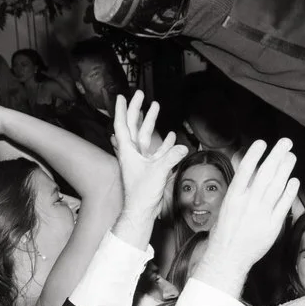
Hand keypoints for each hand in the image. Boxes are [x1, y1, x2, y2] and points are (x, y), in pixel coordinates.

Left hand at [108, 95, 188, 234]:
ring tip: (155, 107)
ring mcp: (141, 160)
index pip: (123, 125)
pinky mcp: (149, 168)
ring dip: (150, 121)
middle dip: (137, 109)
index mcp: (128, 151)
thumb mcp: (157, 172)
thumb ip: (170, 158)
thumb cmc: (142, 194)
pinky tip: (170, 135)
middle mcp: (132, 153)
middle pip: (133, 126)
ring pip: (145, 135)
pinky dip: (163, 142)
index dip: (122, 110)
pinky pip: (157, 150)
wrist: (141, 211)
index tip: (122, 96)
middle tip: (140, 95)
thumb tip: (182, 147)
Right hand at [193, 139, 299, 291]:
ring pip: (276, 187)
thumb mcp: (226, 205)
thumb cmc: (225, 231)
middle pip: (265, 175)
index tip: (262, 142)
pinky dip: (289, 192)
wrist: (228, 257)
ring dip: (285, 169)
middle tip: (285, 142)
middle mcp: (247, 204)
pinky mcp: (272, 226)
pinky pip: (283, 205)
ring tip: (291, 156)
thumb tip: (246, 168)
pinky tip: (294, 181)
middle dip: (276, 156)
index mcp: (233, 198)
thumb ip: (239, 188)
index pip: (244, 171)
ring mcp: (261, 215)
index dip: (254, 155)